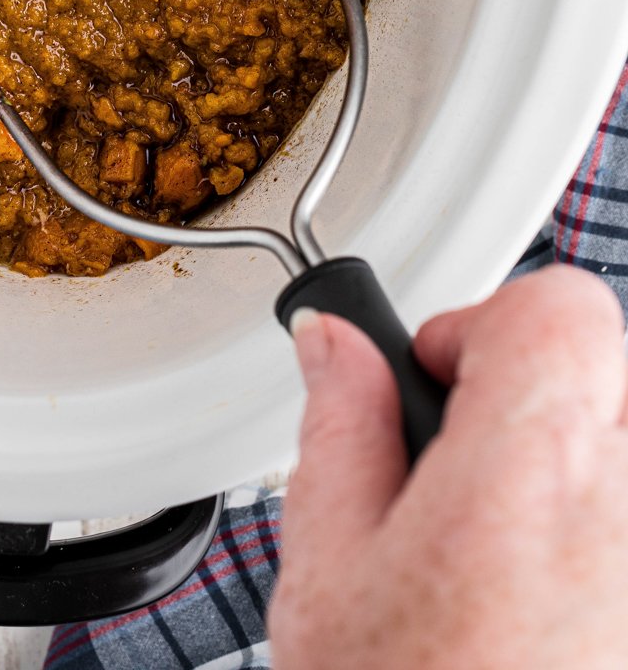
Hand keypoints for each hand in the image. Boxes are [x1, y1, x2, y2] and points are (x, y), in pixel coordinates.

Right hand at [269, 265, 627, 668]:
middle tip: (467, 487)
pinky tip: (550, 622)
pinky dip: (601, 550)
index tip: (442, 389)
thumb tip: (334, 344)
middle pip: (606, 376)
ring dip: (577, 486)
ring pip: (625, 455)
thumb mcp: (329, 580)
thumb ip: (340, 430)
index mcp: (535, 471)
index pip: (558, 306)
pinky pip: (627, 536)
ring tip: (508, 577)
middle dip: (534, 407)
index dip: (486, 328)